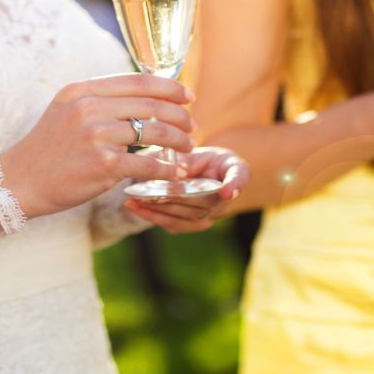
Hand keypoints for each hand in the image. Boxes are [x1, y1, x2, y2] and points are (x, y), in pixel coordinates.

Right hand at [0, 74, 195, 218]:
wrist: (18, 181)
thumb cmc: (47, 149)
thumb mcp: (66, 110)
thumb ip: (98, 100)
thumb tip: (140, 96)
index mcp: (83, 90)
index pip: (138, 81)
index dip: (169, 87)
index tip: (187, 95)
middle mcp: (90, 108)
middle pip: (151, 105)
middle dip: (179, 115)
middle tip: (192, 126)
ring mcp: (97, 135)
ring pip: (154, 132)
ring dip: (178, 140)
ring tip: (187, 147)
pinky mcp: (103, 164)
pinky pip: (147, 163)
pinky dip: (166, 168)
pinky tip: (175, 172)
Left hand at [122, 147, 249, 233]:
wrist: (194, 170)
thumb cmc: (197, 155)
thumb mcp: (196, 149)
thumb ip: (188, 158)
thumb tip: (177, 170)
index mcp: (235, 170)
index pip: (239, 177)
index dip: (235, 185)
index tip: (226, 191)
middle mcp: (226, 197)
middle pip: (201, 203)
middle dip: (175, 198)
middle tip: (151, 192)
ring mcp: (211, 214)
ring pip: (186, 217)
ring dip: (158, 210)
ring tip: (134, 199)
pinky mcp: (193, 223)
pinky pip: (175, 224)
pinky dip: (153, 216)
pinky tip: (134, 206)